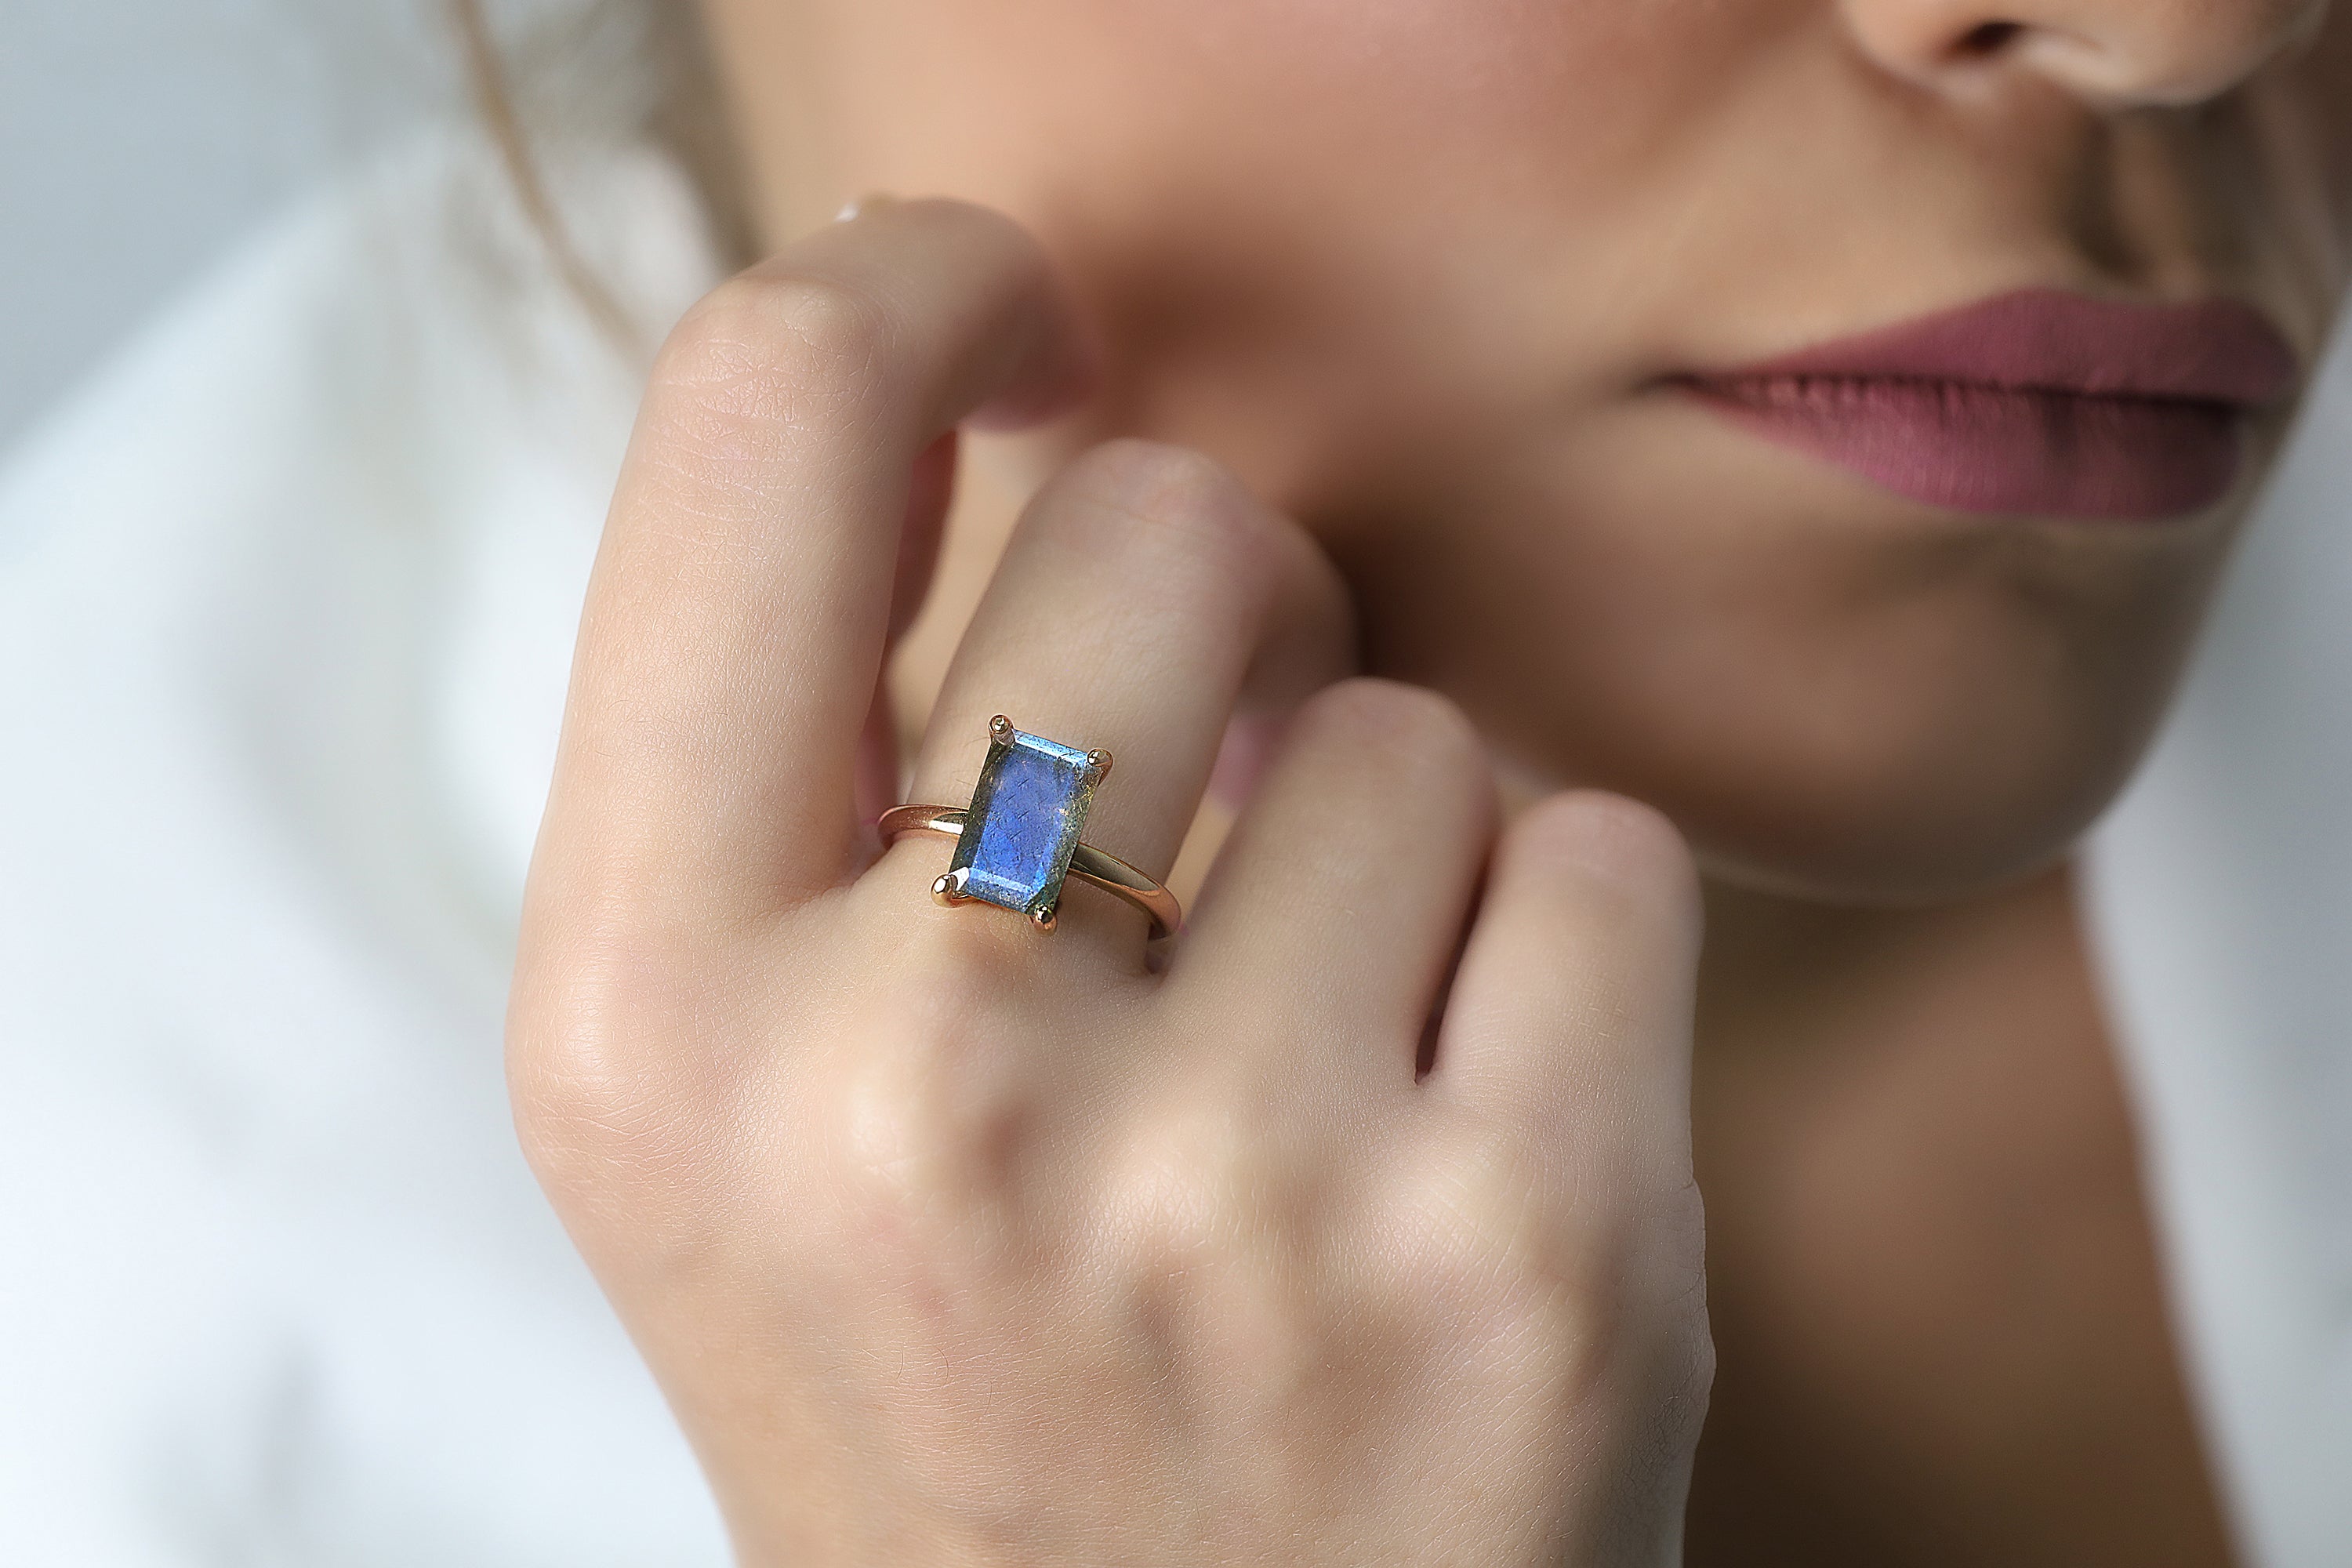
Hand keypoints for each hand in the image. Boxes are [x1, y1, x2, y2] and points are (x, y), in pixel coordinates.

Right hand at [509, 199, 1711, 1565]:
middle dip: (1219, 629)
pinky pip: (1599, 855)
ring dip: (1380, 855)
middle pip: (1166, 522)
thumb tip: (1007, 417)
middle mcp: (907, 1086)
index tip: (1012, 319)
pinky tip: (1455, 1148)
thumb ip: (814, 767)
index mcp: (651, 1021)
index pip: (755, 428)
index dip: (915, 295)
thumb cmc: (965, 1399)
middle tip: (1189, 846)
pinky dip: (1556, 961)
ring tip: (1303, 1091)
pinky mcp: (1524, 1252)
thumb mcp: (745, 1108)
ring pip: (1407, 721)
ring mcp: (1231, 1183)